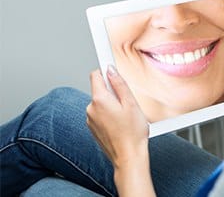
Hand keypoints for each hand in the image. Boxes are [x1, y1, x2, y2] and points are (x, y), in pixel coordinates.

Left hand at [87, 66, 154, 196]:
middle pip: (100, 90)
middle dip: (112, 92)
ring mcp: (90, 120)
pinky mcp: (93, 129)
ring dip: (112, 105)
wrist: (128, 157)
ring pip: (101, 103)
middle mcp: (91, 109)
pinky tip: (121, 125)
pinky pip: (100, 115)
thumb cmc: (132, 133)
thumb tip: (111, 70)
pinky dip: (109, 116)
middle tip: (127, 102)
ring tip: (125, 117)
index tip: (109, 65)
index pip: (96, 75)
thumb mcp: (131, 103)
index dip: (105, 70)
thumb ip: (119, 84)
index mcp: (99, 100)